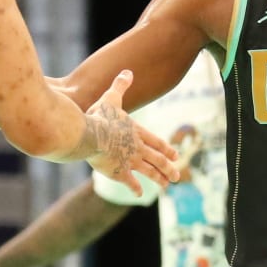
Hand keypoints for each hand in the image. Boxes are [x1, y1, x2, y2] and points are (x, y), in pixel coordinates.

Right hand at [85, 71, 177, 194]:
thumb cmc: (98, 116)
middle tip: (177, 176)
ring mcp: (129, 161)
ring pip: (150, 171)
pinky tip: (139, 194)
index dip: (167, 149)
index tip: (175, 156)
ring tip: (167, 185)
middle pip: (158, 159)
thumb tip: (128, 72)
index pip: (157, 142)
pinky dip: (135, 188)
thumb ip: (120, 86)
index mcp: (137, 131)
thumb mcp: (110, 98)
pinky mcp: (118, 172)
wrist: (88, 134)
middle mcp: (137, 147)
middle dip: (169, 168)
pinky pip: (130, 182)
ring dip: (159, 179)